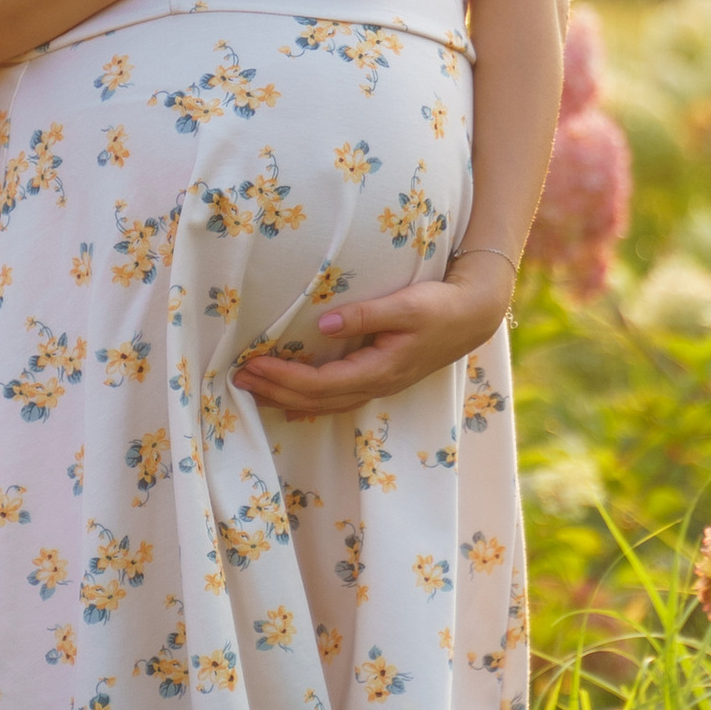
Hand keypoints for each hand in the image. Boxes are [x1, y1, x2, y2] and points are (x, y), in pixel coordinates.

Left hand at [232, 269, 504, 418]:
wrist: (473, 316)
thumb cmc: (440, 306)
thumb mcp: (406, 305)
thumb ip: (366, 314)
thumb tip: (324, 324)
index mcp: (380, 370)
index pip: (321, 383)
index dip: (284, 377)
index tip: (253, 364)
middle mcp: (376, 385)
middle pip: (316, 400)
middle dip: (275, 391)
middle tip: (237, 378)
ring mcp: (378, 386)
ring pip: (324, 404)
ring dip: (286, 398)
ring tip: (252, 388)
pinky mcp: (378, 379)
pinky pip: (335, 400)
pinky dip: (307, 401)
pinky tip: (288, 401)